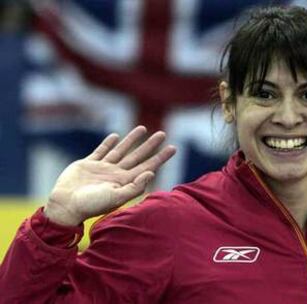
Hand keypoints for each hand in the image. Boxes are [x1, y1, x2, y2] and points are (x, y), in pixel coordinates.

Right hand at [44, 126, 175, 225]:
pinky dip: (108, 143)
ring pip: (121, 150)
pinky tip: (116, 136)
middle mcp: (116, 174)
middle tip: (162, 134)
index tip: (173, 147)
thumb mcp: (116, 198)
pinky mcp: (88, 164)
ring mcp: (103, 169)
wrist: (65, 205)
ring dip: (132, 140)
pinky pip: (101, 151)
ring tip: (143, 128)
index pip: (147, 166)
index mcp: (125, 181)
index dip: (160, 157)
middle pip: (137, 156)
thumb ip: (134, 187)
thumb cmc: (91, 205)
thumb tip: (151, 173)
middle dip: (150, 145)